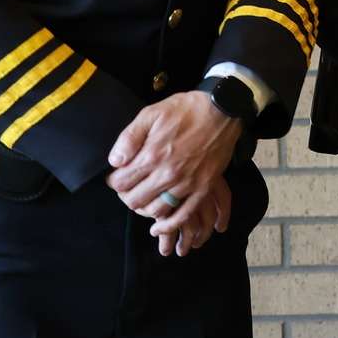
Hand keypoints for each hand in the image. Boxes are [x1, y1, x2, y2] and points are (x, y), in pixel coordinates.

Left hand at [105, 91, 240, 255]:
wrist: (223, 110)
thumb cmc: (186, 110)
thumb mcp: (151, 114)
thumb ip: (129, 137)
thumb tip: (115, 162)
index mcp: (152, 155)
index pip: (120, 183)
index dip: (114, 180)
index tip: (118, 175)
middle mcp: (168, 174)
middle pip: (134, 200)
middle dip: (127, 195)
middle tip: (131, 187)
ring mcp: (187, 183)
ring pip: (156, 210)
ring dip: (145, 208)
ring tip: (145, 198)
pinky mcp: (204, 187)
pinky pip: (183, 215)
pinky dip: (169, 225)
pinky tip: (158, 227)